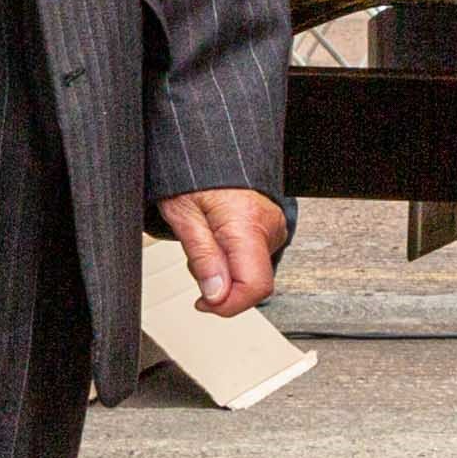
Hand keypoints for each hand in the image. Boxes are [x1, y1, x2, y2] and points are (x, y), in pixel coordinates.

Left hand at [161, 188, 288, 316]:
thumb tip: (216, 294)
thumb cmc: (193, 176)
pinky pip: (254, 259)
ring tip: (204, 243)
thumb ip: (202, 256)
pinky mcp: (272, 229)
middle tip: (195, 263)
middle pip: (252, 283)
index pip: (254, 286)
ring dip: (224, 272)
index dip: (228, 304)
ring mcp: (274, 229)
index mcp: (247, 224)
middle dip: (221, 285)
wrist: (211, 152)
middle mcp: (269, 227)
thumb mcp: (182, 215)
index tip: (203, 303)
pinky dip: (232, 259)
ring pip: (251, 273)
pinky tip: (218, 240)